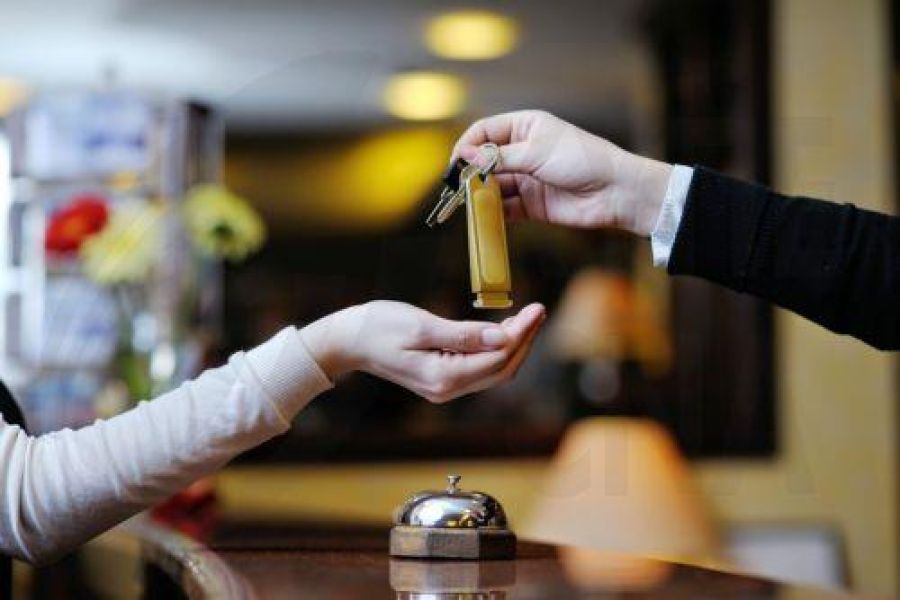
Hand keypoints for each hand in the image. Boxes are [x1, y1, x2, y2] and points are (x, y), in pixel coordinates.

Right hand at [300, 301, 545, 402]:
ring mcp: (445, 387)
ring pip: (493, 370)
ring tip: (527, 317)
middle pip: (502, 368)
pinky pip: (479, 368)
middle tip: (538, 310)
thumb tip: (503, 337)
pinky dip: (495, 350)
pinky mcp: (441, 379)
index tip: (536, 308)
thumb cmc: (377, 327)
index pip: (498, 358)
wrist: (347, 341)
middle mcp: (448, 389)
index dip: (522, 334)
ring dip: (513, 345)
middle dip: (524, 340)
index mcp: (444, 377)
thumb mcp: (421, 324)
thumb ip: (464, 334)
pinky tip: (502, 330)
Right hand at [453, 110, 672, 235]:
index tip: (456, 162)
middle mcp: (523, 151)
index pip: (485, 131)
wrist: (615, 191)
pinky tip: (485, 216)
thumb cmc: (582, 160)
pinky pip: (505, 209)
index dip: (467, 145)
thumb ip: (499, 157)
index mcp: (525, 127)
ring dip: (480, 194)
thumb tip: (466, 156)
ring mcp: (527, 178)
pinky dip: (493, 213)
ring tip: (469, 203)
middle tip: (458, 186)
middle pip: (485, 161)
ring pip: (493, 186)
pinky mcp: (532, 205)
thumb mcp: (536, 152)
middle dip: (471, 173)